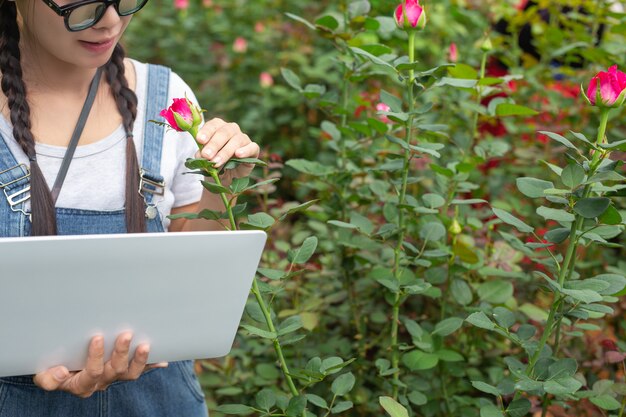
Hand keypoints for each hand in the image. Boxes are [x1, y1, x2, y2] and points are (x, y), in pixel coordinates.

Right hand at [33, 332, 165, 397]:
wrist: (61, 371)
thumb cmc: (53, 368)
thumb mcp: (43, 374)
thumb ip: (49, 378)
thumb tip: (62, 372)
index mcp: (82, 383)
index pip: (93, 372)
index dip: (96, 357)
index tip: (98, 338)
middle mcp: (101, 381)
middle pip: (115, 371)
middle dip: (121, 353)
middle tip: (125, 335)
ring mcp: (113, 376)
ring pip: (129, 373)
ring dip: (139, 360)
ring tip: (145, 345)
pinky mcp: (123, 370)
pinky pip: (140, 370)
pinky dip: (152, 364)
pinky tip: (163, 360)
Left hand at [195, 118, 259, 181]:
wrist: (226, 175)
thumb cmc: (214, 163)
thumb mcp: (205, 160)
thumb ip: (202, 155)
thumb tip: (201, 154)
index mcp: (218, 127)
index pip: (213, 125)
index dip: (206, 132)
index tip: (200, 140)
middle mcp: (231, 129)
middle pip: (224, 132)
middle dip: (214, 144)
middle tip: (206, 155)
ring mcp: (243, 138)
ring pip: (237, 140)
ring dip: (225, 152)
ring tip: (216, 162)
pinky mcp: (253, 149)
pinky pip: (252, 147)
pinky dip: (246, 150)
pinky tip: (238, 154)